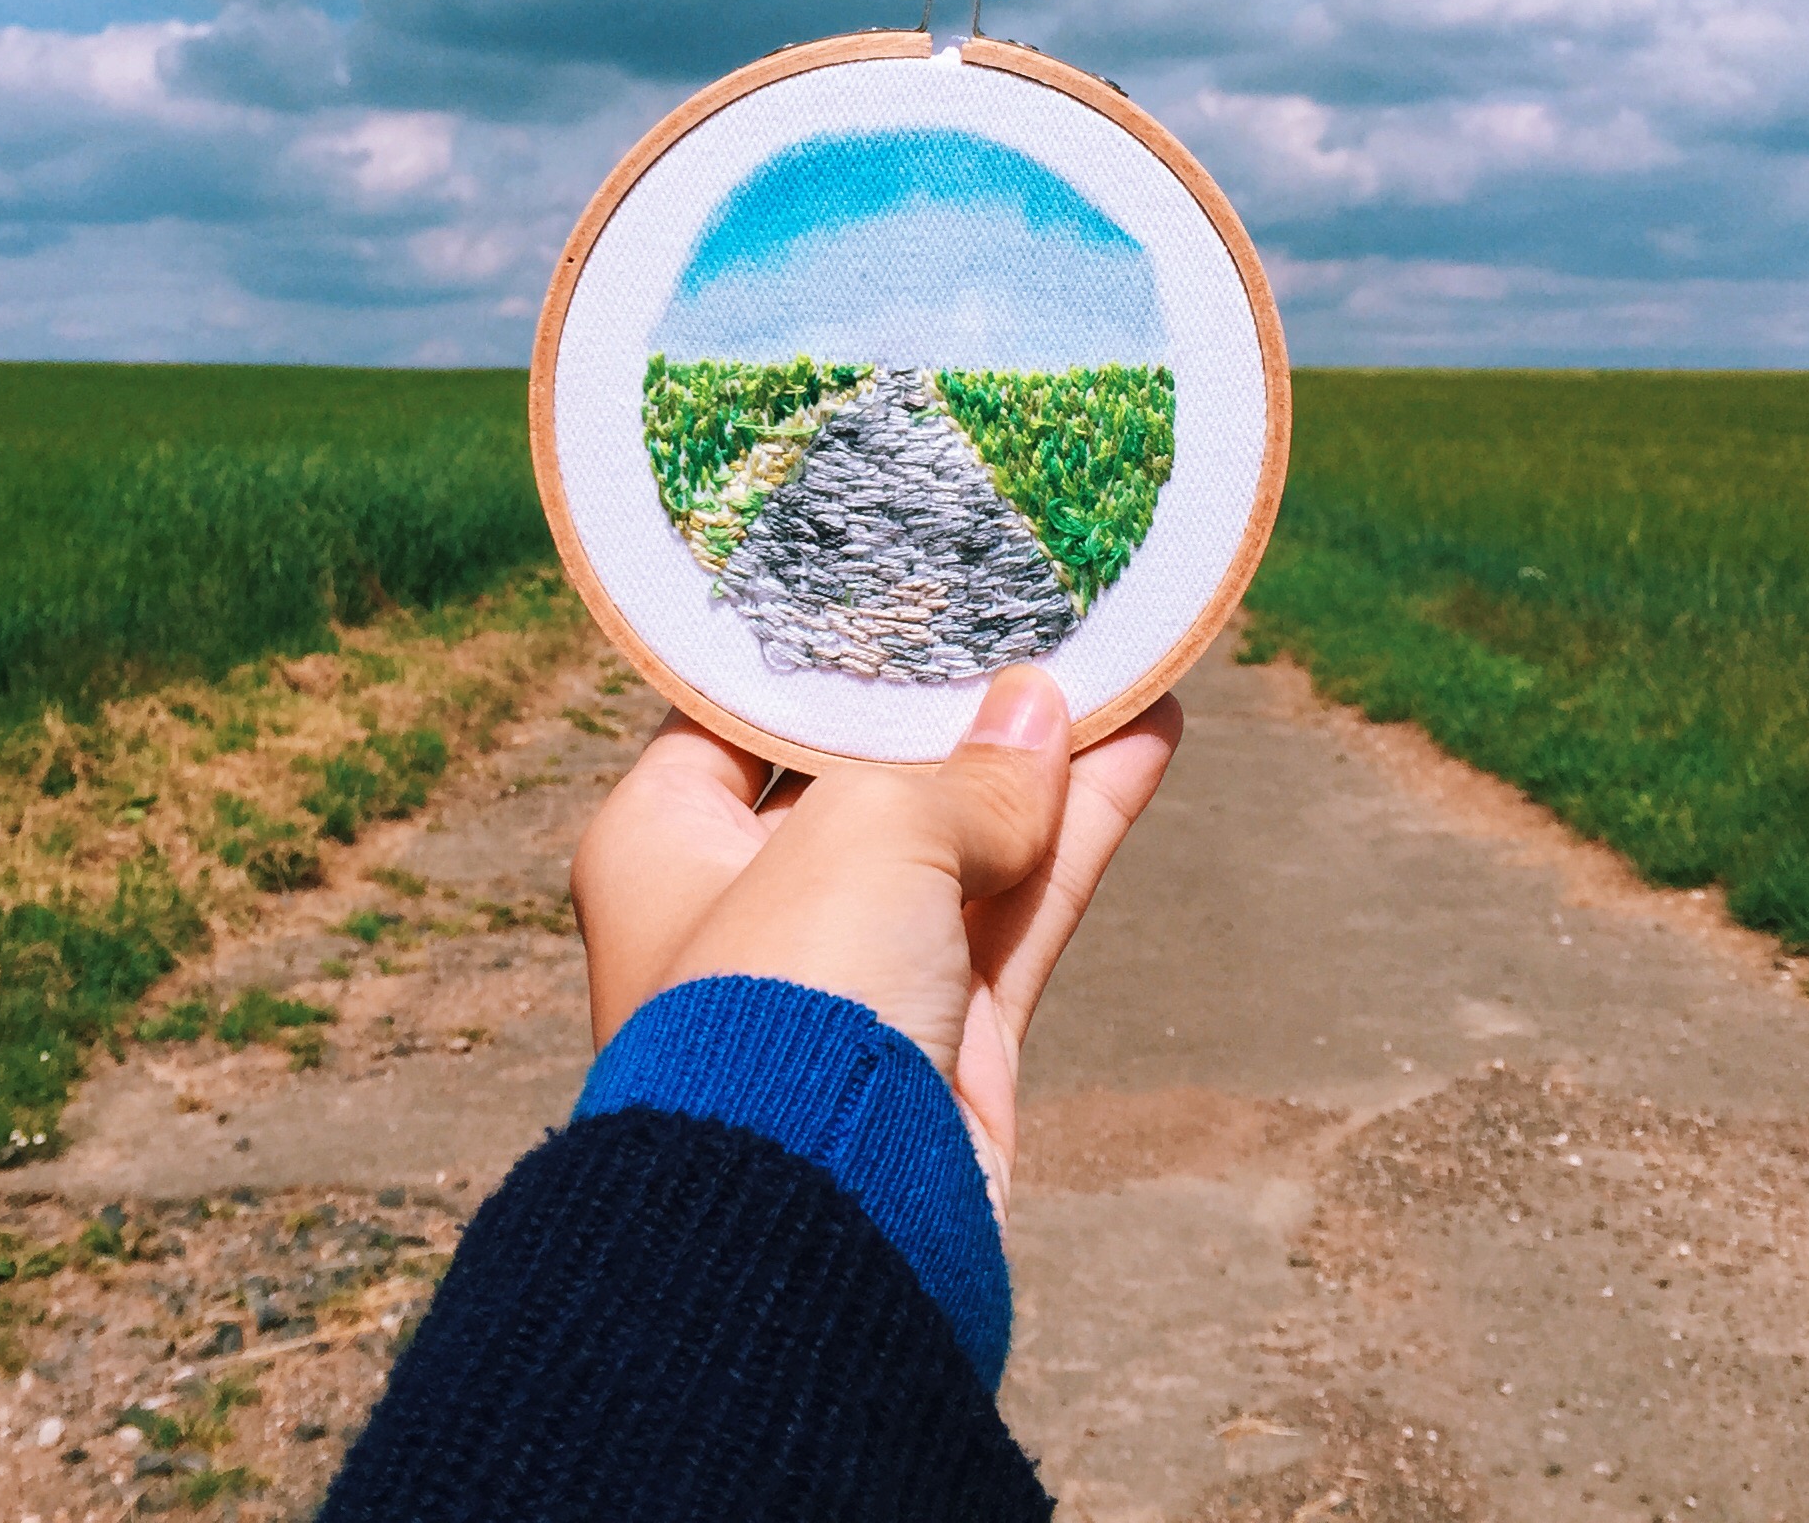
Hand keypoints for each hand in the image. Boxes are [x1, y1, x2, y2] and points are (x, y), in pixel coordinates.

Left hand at [569, 666, 1181, 1218]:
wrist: (817, 1232)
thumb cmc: (785, 1002)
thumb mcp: (866, 832)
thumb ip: (960, 771)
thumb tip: (1042, 719)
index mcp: (663, 843)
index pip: (737, 714)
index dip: (824, 649)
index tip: (904, 575)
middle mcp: (748, 906)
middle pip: (864, 774)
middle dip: (953, 699)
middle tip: (1032, 606)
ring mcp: (853, 979)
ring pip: (964, 839)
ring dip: (1041, 757)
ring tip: (1120, 654)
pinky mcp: (946, 1042)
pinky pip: (1021, 909)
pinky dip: (1080, 831)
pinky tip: (1145, 741)